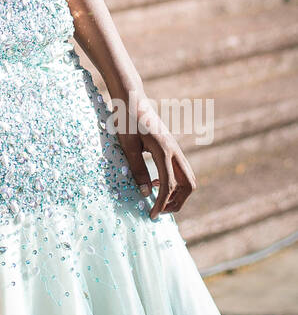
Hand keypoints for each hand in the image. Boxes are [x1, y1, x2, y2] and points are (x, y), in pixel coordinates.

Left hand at [116, 95, 196, 218]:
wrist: (131, 98)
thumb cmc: (126, 119)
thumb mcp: (127, 145)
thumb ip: (137, 169)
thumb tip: (144, 193)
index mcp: (163, 150)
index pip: (169, 185)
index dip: (161, 203)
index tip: (151, 216)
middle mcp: (174, 150)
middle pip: (189, 184)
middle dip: (177, 202)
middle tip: (158, 210)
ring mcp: (175, 148)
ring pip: (187, 178)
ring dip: (177, 193)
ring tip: (156, 198)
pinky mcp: (171, 148)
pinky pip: (180, 170)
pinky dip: (173, 182)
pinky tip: (153, 182)